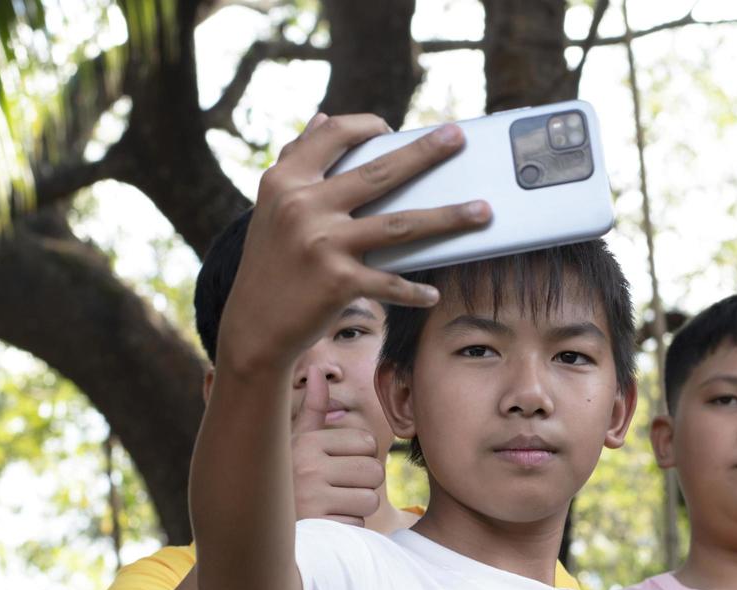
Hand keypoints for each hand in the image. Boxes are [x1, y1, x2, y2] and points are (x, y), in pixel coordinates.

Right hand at [218, 112, 491, 373]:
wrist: (254, 325)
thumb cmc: (270, 262)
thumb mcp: (272, 205)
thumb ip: (296, 160)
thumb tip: (321, 117)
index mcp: (286, 181)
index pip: (334, 135)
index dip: (367, 126)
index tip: (393, 129)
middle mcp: (303, 206)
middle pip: (379, 172)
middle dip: (425, 153)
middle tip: (458, 138)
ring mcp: (322, 244)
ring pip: (400, 225)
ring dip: (448, 218)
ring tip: (482, 212)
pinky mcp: (338, 283)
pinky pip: (390, 283)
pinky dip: (415, 290)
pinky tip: (434, 293)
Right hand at [292, 366, 384, 525]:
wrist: (254, 519)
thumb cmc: (284, 476)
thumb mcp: (293, 440)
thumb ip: (312, 409)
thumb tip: (318, 370)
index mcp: (307, 442)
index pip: (367, 443)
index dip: (361, 456)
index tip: (339, 465)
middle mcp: (308, 467)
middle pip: (374, 472)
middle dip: (363, 483)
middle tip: (339, 488)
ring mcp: (312, 499)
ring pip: (370, 499)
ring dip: (357, 506)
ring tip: (333, 504)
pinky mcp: (318, 527)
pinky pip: (358, 524)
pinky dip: (348, 526)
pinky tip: (327, 521)